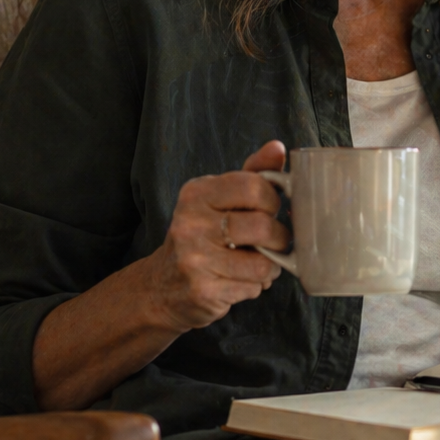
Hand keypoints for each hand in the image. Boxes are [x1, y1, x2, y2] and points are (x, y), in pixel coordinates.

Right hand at [143, 141, 289, 332]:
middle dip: (279, 237)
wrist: (160, 286)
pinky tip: (239, 280)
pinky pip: (253, 287)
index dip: (273, 200)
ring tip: (257, 262)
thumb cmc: (202, 235)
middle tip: (272, 241)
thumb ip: (252, 173)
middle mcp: (190, 224)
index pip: (254, 186)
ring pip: (264, 263)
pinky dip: (256, 286)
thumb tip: (278, 147)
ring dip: (270, 266)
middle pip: (263, 226)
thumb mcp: (219, 198)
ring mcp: (194, 260)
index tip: (270, 209)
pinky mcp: (203, 291)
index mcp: (196, 193)